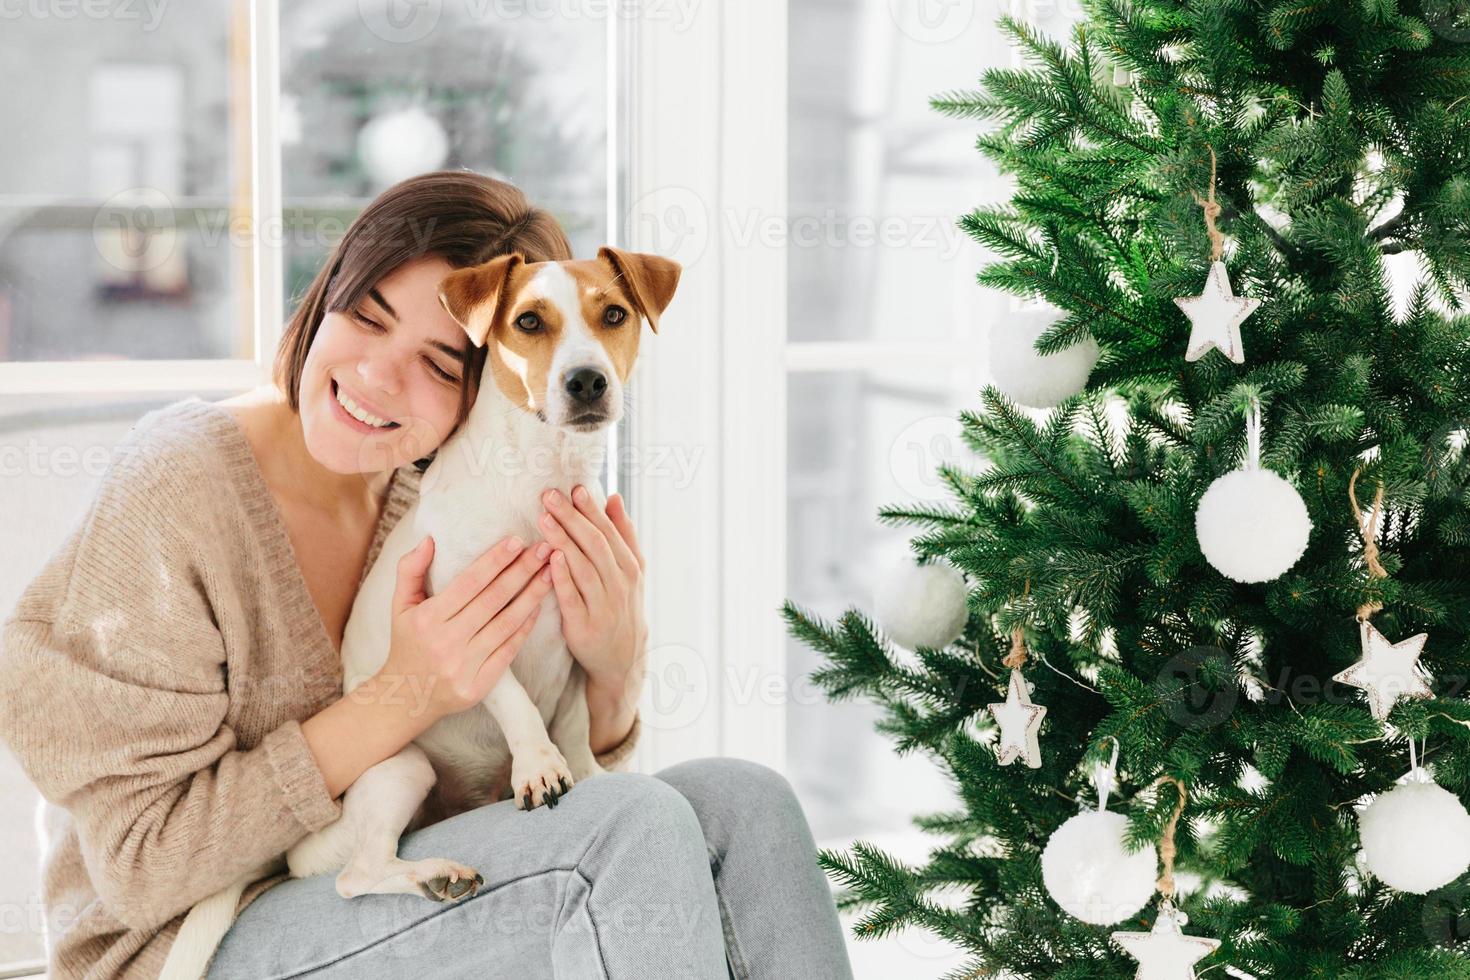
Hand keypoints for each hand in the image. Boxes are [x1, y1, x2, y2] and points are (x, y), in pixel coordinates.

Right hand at [378, 533, 553, 723]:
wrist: (406, 698)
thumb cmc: (407, 644)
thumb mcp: (400, 606)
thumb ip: (410, 570)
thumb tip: (430, 539)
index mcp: (428, 619)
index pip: (469, 582)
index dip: (495, 560)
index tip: (517, 540)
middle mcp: (446, 641)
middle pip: (493, 599)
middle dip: (522, 571)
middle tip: (545, 549)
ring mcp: (464, 665)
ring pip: (507, 623)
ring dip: (532, 596)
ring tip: (550, 573)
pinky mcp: (479, 685)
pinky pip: (509, 650)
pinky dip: (526, 627)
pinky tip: (539, 607)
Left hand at [537, 487, 646, 688]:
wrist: (623, 657)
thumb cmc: (621, 605)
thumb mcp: (631, 570)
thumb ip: (623, 534)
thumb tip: (614, 497)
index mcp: (629, 567)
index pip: (609, 532)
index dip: (591, 509)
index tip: (574, 488)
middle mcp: (620, 584)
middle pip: (595, 545)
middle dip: (572, 518)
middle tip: (550, 496)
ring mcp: (603, 606)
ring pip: (583, 568)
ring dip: (563, 541)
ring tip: (544, 518)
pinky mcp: (584, 626)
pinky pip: (572, 599)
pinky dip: (562, 578)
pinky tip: (550, 558)